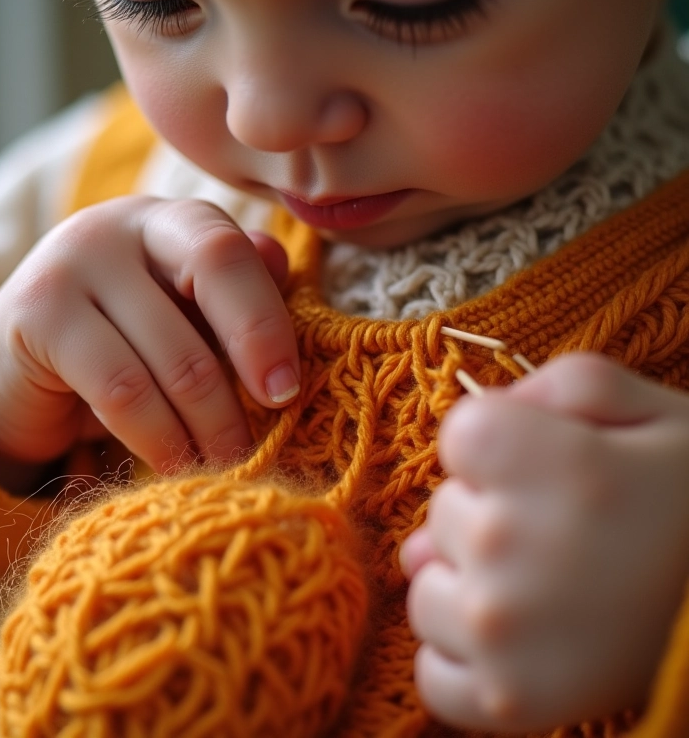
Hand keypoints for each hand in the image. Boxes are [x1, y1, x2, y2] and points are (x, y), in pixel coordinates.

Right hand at [0, 197, 299, 490]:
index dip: (267, 321)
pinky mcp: (35, 314)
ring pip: (173, 354)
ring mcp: (72, 262)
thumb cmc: (123, 346)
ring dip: (207, 425)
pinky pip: (122, 389)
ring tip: (222, 463)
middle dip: (249, 363)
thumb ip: (234, 293)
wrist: (15, 373)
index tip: (286, 392)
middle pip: (212, 274)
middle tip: (257, 439)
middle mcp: (123, 225)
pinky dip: (158, 437)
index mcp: (172, 219)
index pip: (233, 250)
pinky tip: (173, 463)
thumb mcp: (184, 320)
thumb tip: (280, 261)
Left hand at [401, 353, 688, 731]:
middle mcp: (504, 543)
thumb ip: (565, 385)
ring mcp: (499, 630)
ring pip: (428, 590)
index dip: (502, 445)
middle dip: (488, 514)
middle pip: (443, 512)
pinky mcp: (507, 699)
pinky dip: (465, 661)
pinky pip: (434, 674)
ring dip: (470, 587)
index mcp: (541, 460)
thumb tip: (476, 419)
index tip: (544, 466)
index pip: (459, 434)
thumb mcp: (657, 414)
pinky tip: (519, 644)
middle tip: (563, 534)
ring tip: (544, 590)